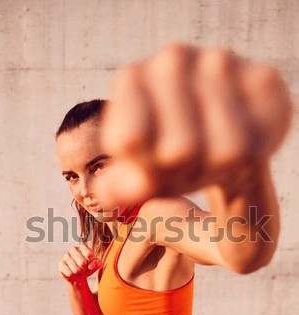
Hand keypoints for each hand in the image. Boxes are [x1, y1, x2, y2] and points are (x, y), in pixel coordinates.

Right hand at [58, 244, 101, 282]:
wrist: (77, 275)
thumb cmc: (87, 267)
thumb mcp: (95, 265)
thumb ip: (97, 263)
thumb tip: (91, 266)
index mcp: (83, 247)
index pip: (89, 254)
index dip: (91, 262)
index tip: (90, 263)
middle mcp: (73, 249)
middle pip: (83, 262)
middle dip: (85, 269)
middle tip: (83, 269)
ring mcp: (66, 256)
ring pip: (76, 270)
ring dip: (79, 273)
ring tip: (78, 271)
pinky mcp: (61, 264)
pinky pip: (69, 273)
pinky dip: (73, 276)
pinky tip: (72, 273)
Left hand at [99, 44, 291, 204]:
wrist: (213, 136)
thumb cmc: (163, 157)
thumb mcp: (133, 178)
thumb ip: (118, 187)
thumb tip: (138, 183)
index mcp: (131, 79)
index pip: (132, 141)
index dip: (147, 169)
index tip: (152, 163)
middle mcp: (172, 59)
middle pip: (181, 150)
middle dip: (185, 172)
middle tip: (188, 164)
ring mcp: (220, 61)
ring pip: (228, 150)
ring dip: (219, 169)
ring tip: (211, 154)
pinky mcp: (263, 78)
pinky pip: (262, 143)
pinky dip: (252, 157)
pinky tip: (240, 141)